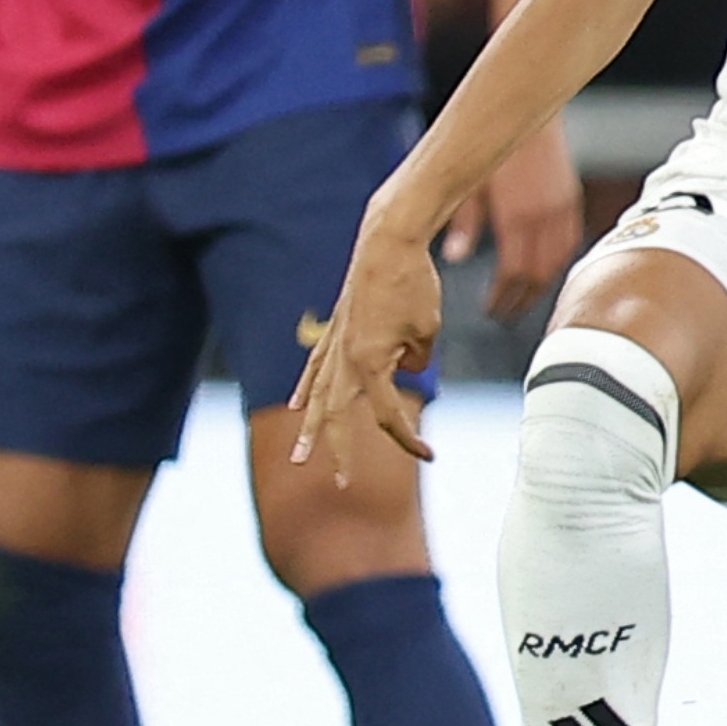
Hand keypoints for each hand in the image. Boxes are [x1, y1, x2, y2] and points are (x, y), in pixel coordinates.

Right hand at [289, 205, 445, 481]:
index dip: (408, 440)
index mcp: (370, 364)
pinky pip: (315, 367)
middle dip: (340, 453)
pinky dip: (307, 388)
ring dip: (311, 429)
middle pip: (338, 417)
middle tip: (341, 485)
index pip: (387, 417)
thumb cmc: (414, 283)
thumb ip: (417, 360)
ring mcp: (335, 343)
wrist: (388, 240)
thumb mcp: (428, 330)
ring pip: (319, 396)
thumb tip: (406, 368)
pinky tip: (297, 404)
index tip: (429, 455)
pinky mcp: (334, 328)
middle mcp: (345, 359)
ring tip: (300, 457)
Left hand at [451, 122, 580, 320]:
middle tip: (504, 312)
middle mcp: (543, 216)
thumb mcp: (468, 183)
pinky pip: (570, 242)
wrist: (526, 107)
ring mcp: (561, 208)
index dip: (502, 297)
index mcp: (515, 215)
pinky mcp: (571, 198)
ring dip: (540, 284)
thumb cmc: (492, 141)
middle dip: (521, 299)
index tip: (491, 309)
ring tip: (523, 297)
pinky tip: (544, 266)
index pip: (513, 273)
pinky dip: (557, 260)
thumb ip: (462, 223)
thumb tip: (455, 255)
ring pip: (557, 262)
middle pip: (538, 275)